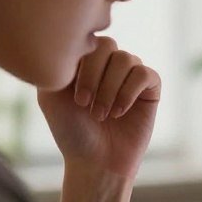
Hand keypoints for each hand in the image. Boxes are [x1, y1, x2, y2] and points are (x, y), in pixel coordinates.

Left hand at [37, 36, 160, 178]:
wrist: (95, 162)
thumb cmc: (71, 131)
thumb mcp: (50, 95)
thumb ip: (57, 64)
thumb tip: (73, 40)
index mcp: (85, 61)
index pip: (86, 39)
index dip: (80, 64)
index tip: (72, 96)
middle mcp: (109, 64)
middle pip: (107, 45)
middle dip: (94, 75)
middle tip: (84, 104)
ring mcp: (131, 75)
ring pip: (126, 60)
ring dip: (110, 88)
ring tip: (101, 114)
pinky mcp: (151, 89)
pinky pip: (145, 74)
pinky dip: (129, 92)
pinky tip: (119, 112)